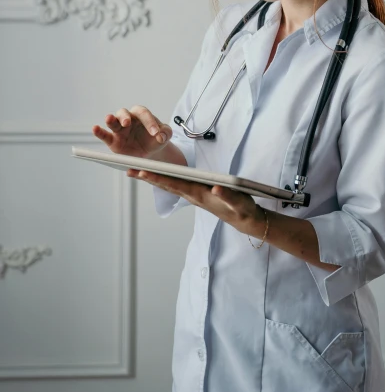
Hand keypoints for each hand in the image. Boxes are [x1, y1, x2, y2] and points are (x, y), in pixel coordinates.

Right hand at [92, 105, 172, 158]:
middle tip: (127, 122)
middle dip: (125, 117)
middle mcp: (129, 119)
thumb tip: (160, 137)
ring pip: (113, 121)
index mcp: (142, 115)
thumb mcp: (165, 136)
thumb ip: (165, 134)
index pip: (144, 114)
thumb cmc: (156, 139)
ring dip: (110, 120)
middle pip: (124, 113)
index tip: (156, 134)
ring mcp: (120, 130)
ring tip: (109, 119)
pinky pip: (104, 135)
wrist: (150, 151)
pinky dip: (99, 132)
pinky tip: (95, 128)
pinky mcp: (113, 140)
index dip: (150, 122)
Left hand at [130, 170, 263, 234]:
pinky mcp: (197, 194)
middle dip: (148, 177)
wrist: (246, 220)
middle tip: (130, 170)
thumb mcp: (239, 202)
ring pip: (169, 186)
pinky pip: (176, 186)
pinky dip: (164, 180)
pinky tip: (158, 176)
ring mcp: (194, 196)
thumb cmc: (243, 209)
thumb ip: (228, 195)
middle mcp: (193, 195)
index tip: (143, 172)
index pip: (175, 185)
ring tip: (137, 172)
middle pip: (167, 185)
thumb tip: (215, 188)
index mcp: (200, 195)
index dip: (158, 178)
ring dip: (153, 179)